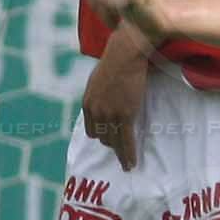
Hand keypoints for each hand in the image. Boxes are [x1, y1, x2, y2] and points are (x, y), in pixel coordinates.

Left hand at [79, 37, 152, 170]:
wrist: (124, 55)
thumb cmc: (115, 62)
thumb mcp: (97, 81)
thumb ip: (98, 95)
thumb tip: (104, 100)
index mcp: (87, 104)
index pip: (92, 130)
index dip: (101, 136)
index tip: (109, 141)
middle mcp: (96, 112)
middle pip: (102, 138)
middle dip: (112, 144)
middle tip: (122, 151)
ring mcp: (109, 115)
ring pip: (114, 142)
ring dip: (120, 153)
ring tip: (127, 163)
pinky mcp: (124, 115)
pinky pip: (126, 140)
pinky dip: (128, 154)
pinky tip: (131, 164)